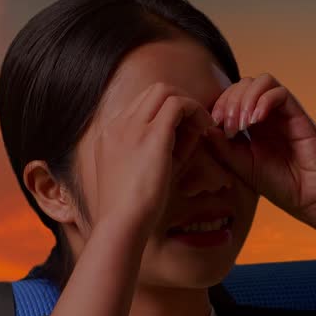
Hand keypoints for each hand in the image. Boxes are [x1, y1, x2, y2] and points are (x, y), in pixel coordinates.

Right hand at [90, 82, 225, 240]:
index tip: (184, 131)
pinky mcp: (151, 135)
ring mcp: (131, 127)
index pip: (141, 106)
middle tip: (197, 124)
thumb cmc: (135, 210)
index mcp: (109, 135)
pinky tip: (205, 128)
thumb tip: (193, 131)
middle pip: (152, 91)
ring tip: (203, 125)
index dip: (167, 113)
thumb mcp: (147, 174)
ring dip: (187, 103)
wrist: (121, 224)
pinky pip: (177, 105)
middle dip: (179, 101)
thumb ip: (167, 151)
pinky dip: (194, 110)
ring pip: (164, 91)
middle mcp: (117, 125)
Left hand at [206, 73, 315, 224]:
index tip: (214, 126)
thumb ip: (222, 147)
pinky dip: (264, 101)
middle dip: (230, 101)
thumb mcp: (241, 166)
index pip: (231, 97)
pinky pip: (279, 92)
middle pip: (243, 84)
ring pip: (261, 81)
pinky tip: (256, 121)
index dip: (219, 105)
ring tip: (242, 124)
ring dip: (245, 98)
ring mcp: (282, 112)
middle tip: (229, 127)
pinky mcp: (297, 114)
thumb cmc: (279, 185)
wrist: (310, 198)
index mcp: (252, 124)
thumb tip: (205, 126)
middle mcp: (267, 114)